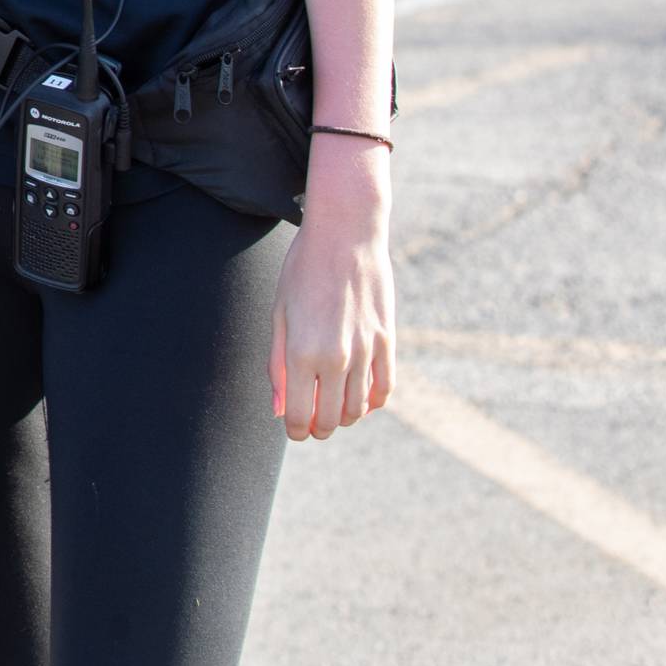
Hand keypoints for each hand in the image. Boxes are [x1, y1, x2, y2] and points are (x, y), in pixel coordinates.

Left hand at [272, 142, 394, 439]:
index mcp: (302, 352)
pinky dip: (373, 401)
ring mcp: (366, 351)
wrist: (345, 237)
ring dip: (345, 417)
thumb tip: (279, 408)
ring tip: (332, 408)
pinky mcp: (388, 342)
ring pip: (359, 409)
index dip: (295, 429)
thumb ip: (278, 365)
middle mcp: (336, 358)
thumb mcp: (279, 314)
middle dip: (319, 427)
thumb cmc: (303, 271)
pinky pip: (385, 388)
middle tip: (311, 422)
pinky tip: (360, 396)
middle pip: (332, 419)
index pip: (300, 415)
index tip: (293, 428)